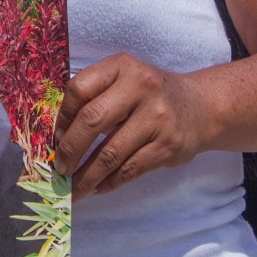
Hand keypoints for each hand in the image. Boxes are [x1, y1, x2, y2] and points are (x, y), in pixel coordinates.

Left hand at [53, 54, 205, 199]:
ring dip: (86, 177)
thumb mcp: (123, 80)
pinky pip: (130, 170)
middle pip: (92, 120)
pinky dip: (109, 183)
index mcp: (122, 66)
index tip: (55, 138)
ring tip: (74, 189)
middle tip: (59, 169)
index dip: (62, 117)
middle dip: (69, 150)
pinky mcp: (169, 145)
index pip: (79, 88)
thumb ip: (94, 97)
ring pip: (110, 153)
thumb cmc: (148, 95)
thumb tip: (59, 137)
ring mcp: (158, 117)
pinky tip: (98, 188)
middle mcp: (141, 87)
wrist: (200, 106)